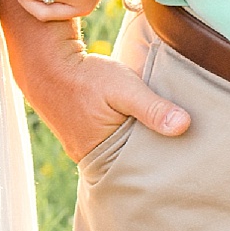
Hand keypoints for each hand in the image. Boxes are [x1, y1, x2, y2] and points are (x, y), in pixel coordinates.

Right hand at [25, 45, 189, 161]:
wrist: (45, 61)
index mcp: (100, 155)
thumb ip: (153, 108)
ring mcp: (80, 148)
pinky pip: (105, 143)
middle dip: (147, 155)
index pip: (138, 169)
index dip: (159, 163)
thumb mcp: (124, 88)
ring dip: (132, 144)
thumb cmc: (85, 75)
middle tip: (175, 147)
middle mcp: (87, 158)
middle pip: (126, 164)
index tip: (182, 156)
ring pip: (115, 152)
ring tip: (156, 135)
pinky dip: (118, 136)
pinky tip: (130, 126)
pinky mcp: (78, 135)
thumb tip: (185, 126)